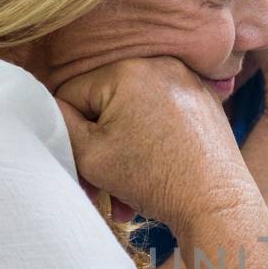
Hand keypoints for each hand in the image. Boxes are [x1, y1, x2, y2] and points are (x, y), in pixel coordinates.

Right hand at [54, 56, 260, 232]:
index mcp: (126, 68)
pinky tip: (153, 174)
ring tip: (127, 191)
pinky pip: (163, 116)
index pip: (73, 94)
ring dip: (124, 151)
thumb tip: (49, 106)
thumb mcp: (90, 155)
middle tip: (99, 186)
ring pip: (135, 114)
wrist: (218, 204)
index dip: (69, 131)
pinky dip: (152, 142)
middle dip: (100, 146)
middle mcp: (160, 64)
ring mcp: (187, 81)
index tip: (81, 164)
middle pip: (107, 104)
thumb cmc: (155, 179)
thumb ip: (59, 123)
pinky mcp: (204, 101)